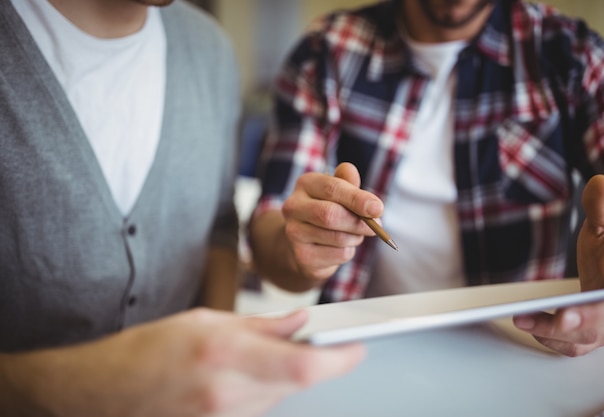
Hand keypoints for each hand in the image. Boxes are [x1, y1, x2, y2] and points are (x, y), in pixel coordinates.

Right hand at [0, 309, 364, 416]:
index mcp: (224, 354)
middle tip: (325, 343)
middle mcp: (228, 393)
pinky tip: (246, 378)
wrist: (103, 394)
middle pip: (299, 383)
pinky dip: (266, 392)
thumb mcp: (203, 321)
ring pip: (281, 398)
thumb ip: (259, 325)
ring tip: (263, 357)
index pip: (302, 363)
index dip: (339, 358)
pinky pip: (261, 410)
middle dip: (318, 362)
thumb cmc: (147, 350)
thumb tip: (299, 322)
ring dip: (286, 376)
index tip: (356, 346)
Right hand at [281, 162, 382, 283]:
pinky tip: (341, 247)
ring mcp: (294, 233)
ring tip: (355, 234)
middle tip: (376, 225)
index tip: (378, 208)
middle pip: (330, 214)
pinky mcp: (303, 256)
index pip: (332, 188)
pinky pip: (338, 255)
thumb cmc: (330, 209)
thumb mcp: (340, 193)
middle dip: (358, 221)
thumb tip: (357, 181)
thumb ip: (349, 184)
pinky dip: (349, 251)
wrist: (307, 242)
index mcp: (305, 184)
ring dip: (356, 237)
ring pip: (337, 237)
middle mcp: (293, 207)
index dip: (357, 198)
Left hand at [513, 175, 603, 355]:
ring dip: (558, 332)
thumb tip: (598, 182)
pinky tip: (532, 330)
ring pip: (592, 334)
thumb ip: (600, 206)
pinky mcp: (595, 335)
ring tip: (525, 320)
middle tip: (564, 316)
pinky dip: (554, 342)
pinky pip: (577, 346)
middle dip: (589, 316)